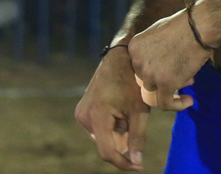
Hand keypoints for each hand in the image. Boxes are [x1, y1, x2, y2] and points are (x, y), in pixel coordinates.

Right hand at [75, 47, 149, 170]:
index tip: (139, 167)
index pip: (108, 152)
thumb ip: (138, 137)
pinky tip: (120, 109)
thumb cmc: (132, 81)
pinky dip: (112, 125)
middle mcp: (84, 116)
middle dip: (123, 139)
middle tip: (134, 118)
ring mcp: (81, 114)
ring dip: (118, 132)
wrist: (119, 57)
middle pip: (107, 144)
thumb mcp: (139, 109)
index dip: (123, 163)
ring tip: (127, 109)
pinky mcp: (82, 111)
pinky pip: (100, 129)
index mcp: (97, 115)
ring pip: (104, 137)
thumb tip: (137, 163)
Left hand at [127, 7, 210, 111]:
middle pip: (146, 78)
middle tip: (179, 72)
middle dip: (161, 77)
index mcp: (134, 48)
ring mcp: (150, 74)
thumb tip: (157, 63)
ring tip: (188, 80)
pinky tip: (189, 100)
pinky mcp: (165, 84)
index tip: (167, 66)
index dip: (154, 67)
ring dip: (170, 88)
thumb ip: (150, 48)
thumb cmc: (182, 26)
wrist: (198, 27)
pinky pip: (166, 103)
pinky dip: (177, 104)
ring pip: (154, 91)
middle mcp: (138, 62)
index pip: (139, 66)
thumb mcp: (156, 32)